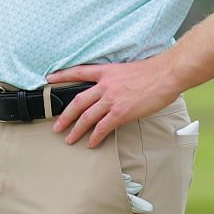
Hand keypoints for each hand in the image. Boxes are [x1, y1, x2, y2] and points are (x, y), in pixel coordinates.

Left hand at [47, 55, 184, 147]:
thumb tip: (109, 88)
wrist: (165, 75)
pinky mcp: (121, 112)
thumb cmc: (151, 72)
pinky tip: (90, 143)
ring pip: (87, 117)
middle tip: (56, 126)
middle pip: (77, 101)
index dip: (61, 75)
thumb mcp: (125, 69)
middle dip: (65, 115)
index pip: (77, 72)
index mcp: (104, 72)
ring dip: (76, 130)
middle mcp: (104, 85)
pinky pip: (103, 127)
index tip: (48, 79)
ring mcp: (111, 99)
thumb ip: (113, 78)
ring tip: (69, 139)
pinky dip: (95, 137)